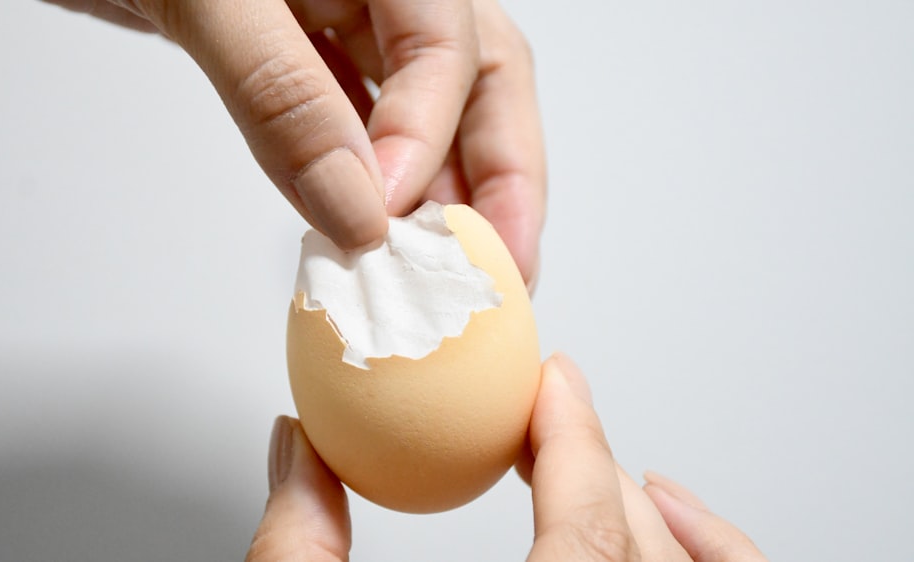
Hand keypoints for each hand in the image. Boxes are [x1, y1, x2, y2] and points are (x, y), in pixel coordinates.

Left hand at [41, 0, 544, 286]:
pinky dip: (376, 180)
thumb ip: (282, 97)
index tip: (387, 222)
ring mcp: (346, 18)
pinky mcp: (307, 55)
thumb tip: (355, 210)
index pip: (447, 48)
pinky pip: (365, 120)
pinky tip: (377, 229)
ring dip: (445, 189)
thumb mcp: (206, 0)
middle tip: (501, 267)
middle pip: (477, 80)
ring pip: (429, 108)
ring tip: (450, 268)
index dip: (427, 140)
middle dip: (498, 177)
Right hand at [245, 354, 766, 560]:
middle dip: (594, 467)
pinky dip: (697, 553)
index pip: (582, 533)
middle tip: (552, 415)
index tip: (551, 382)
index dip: (569, 440)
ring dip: (658, 517)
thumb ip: (297, 550)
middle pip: (633, 548)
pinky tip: (661, 525)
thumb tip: (297, 452)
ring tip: (623, 475)